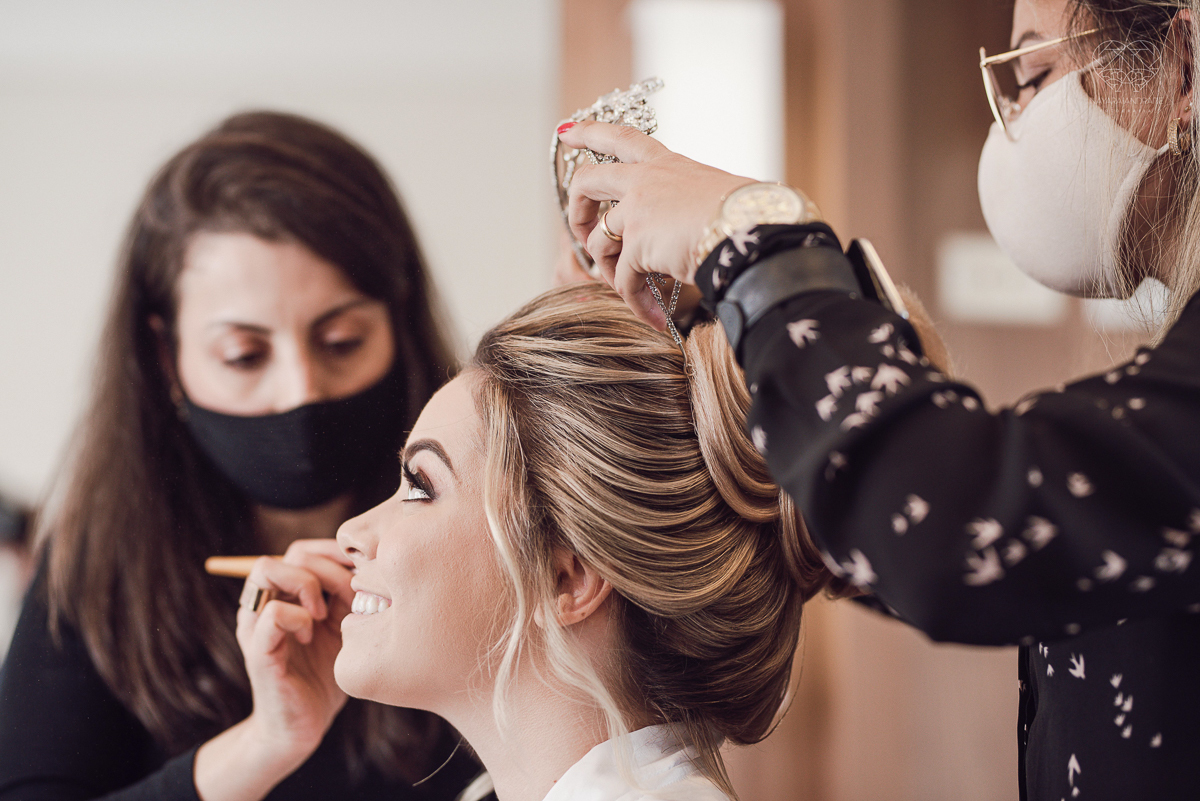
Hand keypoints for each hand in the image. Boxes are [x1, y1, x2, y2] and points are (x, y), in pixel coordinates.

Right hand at [237, 539, 352, 758]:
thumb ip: (350, 596)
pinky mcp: (257, 648)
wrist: (302, 726)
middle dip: (330, 569)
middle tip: (349, 599)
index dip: (336, 554)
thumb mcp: (346, 627)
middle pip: (291, 552)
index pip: (305, 549)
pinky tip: (312, 636)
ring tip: (324, 615)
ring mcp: (256, 622)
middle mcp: (266, 601)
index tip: (361, 578)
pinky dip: (298, 618)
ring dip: (307, 585)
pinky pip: (272, 613)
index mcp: (287, 594)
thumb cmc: (326, 675)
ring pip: (268, 569)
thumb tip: (373, 563)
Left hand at [559, 120, 751, 329]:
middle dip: (576, 210)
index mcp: (665, 164)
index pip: (620, 138)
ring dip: (610, 272)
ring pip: (600, 242)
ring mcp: (636, 210)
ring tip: (632, 291)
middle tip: (581, 234)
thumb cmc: (749, 214)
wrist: (753, 228)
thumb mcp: (716, 194)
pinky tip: (653, 317)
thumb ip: (691, 204)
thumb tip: (693, 227)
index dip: (590, 133)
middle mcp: (644, 180)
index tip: (566, 133)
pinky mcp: (637, 243)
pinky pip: (624, 280)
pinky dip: (636, 302)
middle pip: (587, 181)